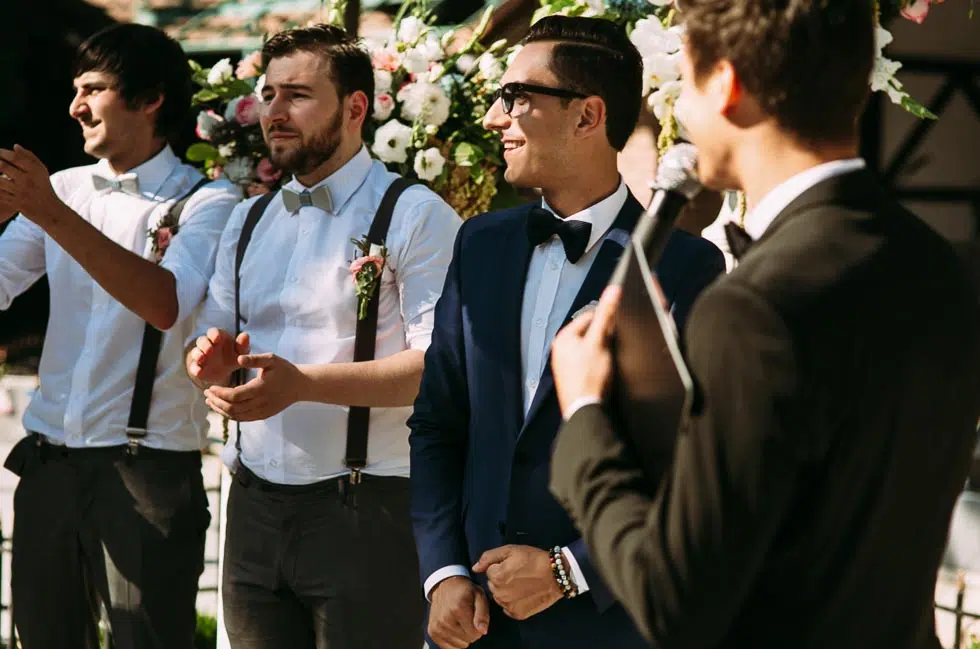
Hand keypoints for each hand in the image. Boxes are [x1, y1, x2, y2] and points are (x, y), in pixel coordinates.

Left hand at [0, 145, 61, 225]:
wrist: (50, 210)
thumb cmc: (43, 187)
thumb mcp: (42, 171)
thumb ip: (30, 158)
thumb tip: (15, 146)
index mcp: (35, 171)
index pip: (14, 157)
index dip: (1, 153)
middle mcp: (28, 181)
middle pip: (3, 166)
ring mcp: (21, 193)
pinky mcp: (16, 203)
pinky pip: (0, 194)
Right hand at [187, 329, 248, 385]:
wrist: (225, 371)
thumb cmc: (234, 356)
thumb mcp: (241, 351)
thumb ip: (243, 344)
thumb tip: (245, 335)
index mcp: (217, 337)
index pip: (213, 332)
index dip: (214, 334)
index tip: (217, 339)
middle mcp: (207, 344)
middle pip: (201, 340)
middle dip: (204, 345)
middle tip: (209, 350)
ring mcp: (201, 355)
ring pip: (195, 352)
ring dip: (198, 355)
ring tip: (202, 358)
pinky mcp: (197, 367)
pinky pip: (193, 366)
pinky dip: (195, 368)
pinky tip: (199, 371)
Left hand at [203, 353, 305, 420]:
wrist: (301, 385)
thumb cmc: (284, 369)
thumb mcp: (271, 359)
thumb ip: (254, 359)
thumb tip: (238, 358)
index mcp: (261, 389)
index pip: (234, 396)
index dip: (219, 393)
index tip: (209, 387)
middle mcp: (261, 403)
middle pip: (232, 408)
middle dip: (216, 402)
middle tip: (206, 394)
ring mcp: (263, 411)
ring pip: (236, 416)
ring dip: (221, 410)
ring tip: (211, 402)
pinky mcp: (264, 415)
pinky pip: (244, 419)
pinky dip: (231, 415)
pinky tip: (223, 408)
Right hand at [428, 576, 488, 648]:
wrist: (445, 585)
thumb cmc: (464, 591)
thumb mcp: (479, 596)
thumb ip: (483, 614)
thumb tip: (483, 630)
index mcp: (458, 608)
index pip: (475, 634)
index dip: (479, 628)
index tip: (476, 618)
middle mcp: (445, 618)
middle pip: (467, 640)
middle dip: (471, 632)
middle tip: (467, 618)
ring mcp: (437, 626)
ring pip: (459, 645)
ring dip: (462, 636)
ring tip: (459, 621)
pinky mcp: (432, 631)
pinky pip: (448, 647)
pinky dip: (453, 640)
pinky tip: (453, 627)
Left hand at [472, 545, 561, 620]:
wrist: (555, 575)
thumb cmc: (533, 559)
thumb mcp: (510, 550)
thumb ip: (489, 557)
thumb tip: (475, 568)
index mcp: (496, 577)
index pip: (489, 571)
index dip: (500, 566)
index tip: (513, 565)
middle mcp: (499, 594)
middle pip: (493, 585)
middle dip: (501, 579)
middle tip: (518, 574)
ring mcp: (508, 606)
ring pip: (500, 597)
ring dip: (506, 591)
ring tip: (521, 584)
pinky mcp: (517, 614)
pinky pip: (508, 608)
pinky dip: (513, 602)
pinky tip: (524, 594)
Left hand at [551, 285, 620, 417]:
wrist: (584, 410)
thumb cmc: (590, 376)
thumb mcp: (600, 342)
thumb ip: (605, 315)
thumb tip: (612, 291)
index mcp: (564, 337)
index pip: (588, 316)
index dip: (605, 319)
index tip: (617, 327)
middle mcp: (560, 349)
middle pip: (588, 332)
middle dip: (602, 336)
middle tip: (613, 346)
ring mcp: (565, 364)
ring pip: (589, 347)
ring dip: (601, 350)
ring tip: (608, 361)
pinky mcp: (572, 376)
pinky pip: (587, 361)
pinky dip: (597, 363)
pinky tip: (603, 371)